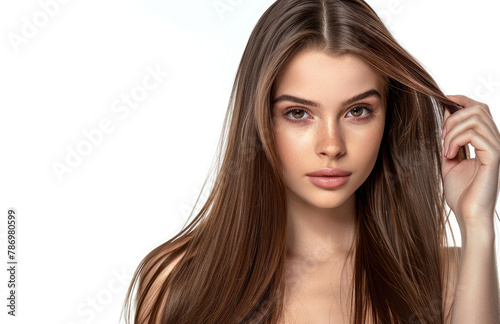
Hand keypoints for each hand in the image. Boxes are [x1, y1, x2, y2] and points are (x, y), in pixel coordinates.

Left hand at [441, 95, 499, 229]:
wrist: (468, 215)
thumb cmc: (460, 192)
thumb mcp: (450, 160)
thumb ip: (449, 140)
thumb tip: (446, 116)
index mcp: (486, 140)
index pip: (480, 109)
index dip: (462, 100)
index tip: (444, 100)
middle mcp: (495, 141)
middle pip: (478, 108)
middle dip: (453, 117)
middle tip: (441, 138)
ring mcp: (497, 148)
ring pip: (475, 118)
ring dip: (452, 131)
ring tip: (445, 150)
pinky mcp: (495, 156)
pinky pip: (476, 134)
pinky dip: (456, 140)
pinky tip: (449, 155)